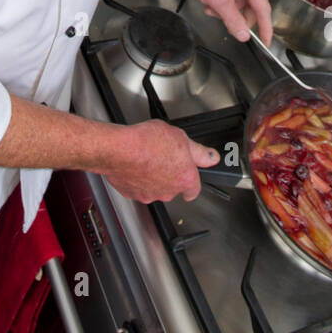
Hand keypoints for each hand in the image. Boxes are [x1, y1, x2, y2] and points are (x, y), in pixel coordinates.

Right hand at [99, 120, 219, 202]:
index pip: (194, 190)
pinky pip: (138, 188)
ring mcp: (150, 195)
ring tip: (146, 157)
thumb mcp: (180, 137)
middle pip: (173, 187)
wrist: (119, 149)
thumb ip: (199, 151)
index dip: (191, 181)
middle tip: (162, 156)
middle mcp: (169, 192)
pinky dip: (137, 179)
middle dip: (169, 175)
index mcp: (184, 179)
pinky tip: (135, 163)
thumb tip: (212, 157)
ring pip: (155, 188)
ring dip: (153, 177)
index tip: (188, 174)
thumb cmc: (146, 142)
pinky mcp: (132, 194)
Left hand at [168, 0, 272, 44]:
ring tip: (211, 7)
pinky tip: (208, 2)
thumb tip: (243, 33)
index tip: (266, 41)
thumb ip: (233, 19)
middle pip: (249, 6)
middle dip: (236, 16)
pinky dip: (218, 5)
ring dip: (224, 11)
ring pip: (236, 4)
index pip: (262, 6)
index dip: (265, 26)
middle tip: (231, 27)